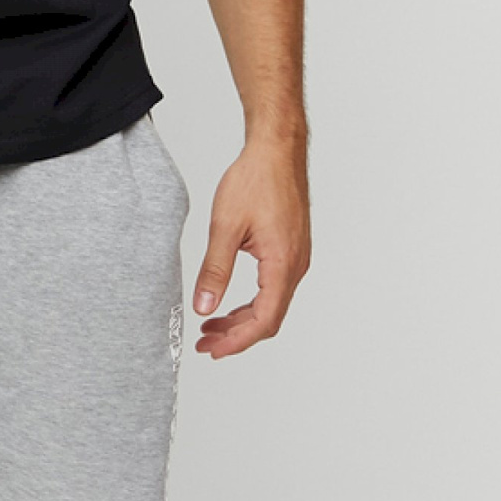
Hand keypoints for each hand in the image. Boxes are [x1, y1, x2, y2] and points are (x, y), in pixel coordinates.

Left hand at [191, 139, 310, 358]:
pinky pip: (274, 288)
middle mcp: (296, 266)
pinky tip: (229, 303)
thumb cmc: (256, 180)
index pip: (263, 320)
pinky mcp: (292, 250)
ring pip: (272, 304)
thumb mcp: (225, 227)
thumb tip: (203, 307)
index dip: (237, 341)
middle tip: (206, 344)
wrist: (276, 150)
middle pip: (269, 318)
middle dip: (237, 336)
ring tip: (211, 326)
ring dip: (243, 320)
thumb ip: (214, 271)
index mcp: (282, 264)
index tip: (213, 350)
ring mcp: (297, 259)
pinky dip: (252, 302)